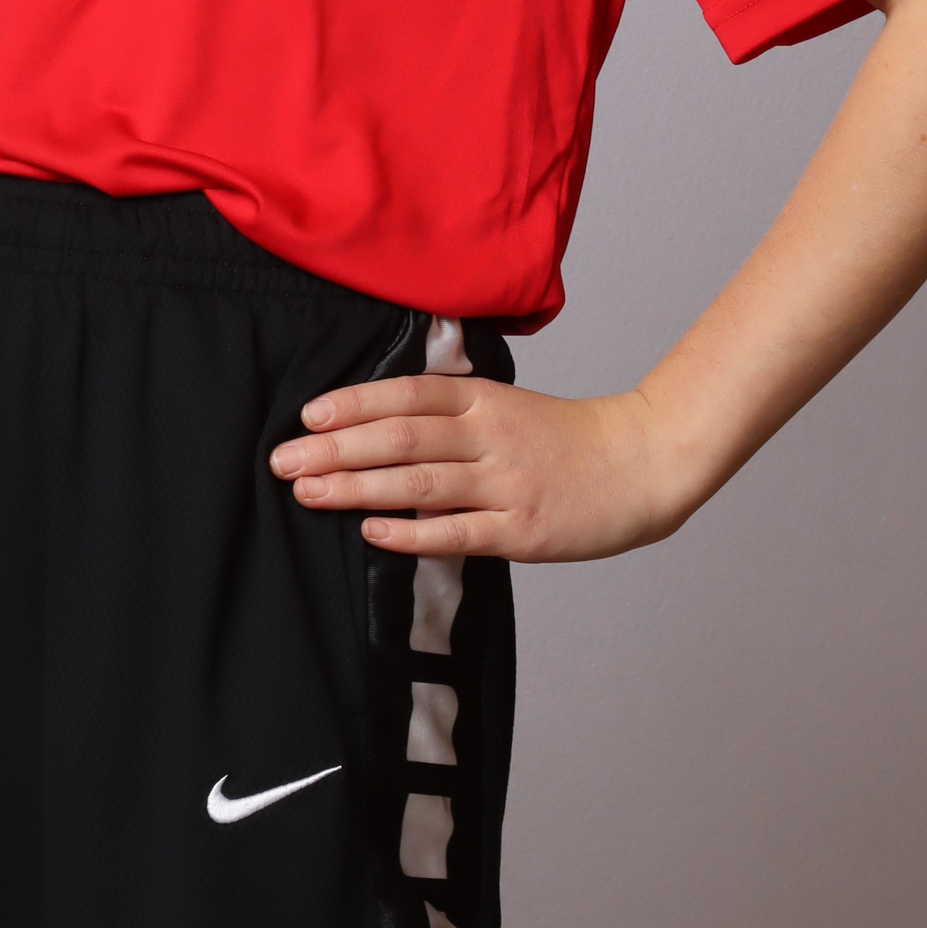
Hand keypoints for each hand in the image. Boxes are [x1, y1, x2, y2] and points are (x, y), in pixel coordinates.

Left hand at [269, 373, 686, 561]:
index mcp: (484, 399)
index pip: (407, 395)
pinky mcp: (522, 531)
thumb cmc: (565, 438)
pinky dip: (410, 532)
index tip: (308, 415)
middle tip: (284, 460)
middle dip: (336, 448)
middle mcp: (490, 435)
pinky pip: (456, 532)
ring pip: (419, 483)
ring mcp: (506, 484)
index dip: (355, 403)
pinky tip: (372, 531)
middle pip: (400, 437)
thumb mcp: (507, 404)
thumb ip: (452, 409)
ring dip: (356, 487)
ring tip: (309, 492)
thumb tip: (377, 421)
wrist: (641, 464)